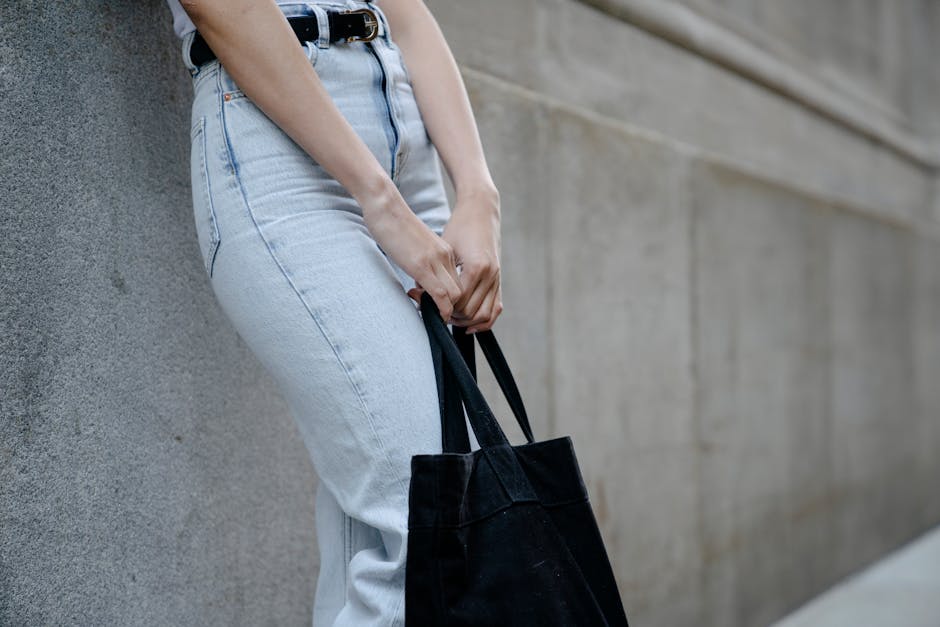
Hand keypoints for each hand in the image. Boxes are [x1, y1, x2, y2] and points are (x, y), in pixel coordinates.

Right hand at [361, 181, 462, 321]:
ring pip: (455, 296)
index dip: (450, 300)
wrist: (385, 205)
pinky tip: (431, 313)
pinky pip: (441, 294)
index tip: (434, 305)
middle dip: (452, 309)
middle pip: (461, 292)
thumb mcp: (415, 247)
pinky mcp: (422, 265)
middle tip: (434, 314)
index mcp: (445, 252)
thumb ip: (422, 263)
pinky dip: (440, 309)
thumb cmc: (394, 225)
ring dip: (445, 311)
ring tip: (429, 312)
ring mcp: (436, 261)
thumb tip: (421, 283)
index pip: (458, 283)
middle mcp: (446, 256)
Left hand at [408, 189, 501, 332]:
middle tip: (437, 312)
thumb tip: (420, 293)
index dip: (442, 307)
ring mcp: (497, 278)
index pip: (459, 302)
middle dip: (453, 316)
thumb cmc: (460, 226)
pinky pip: (496, 308)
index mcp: (476, 267)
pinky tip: (470, 324)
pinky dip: (485, 320)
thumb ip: (435, 272)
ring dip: (468, 321)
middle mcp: (490, 275)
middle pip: (471, 311)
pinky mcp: (498, 279)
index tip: (427, 305)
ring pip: (485, 314)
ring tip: (451, 318)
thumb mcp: (445, 248)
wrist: (481, 211)